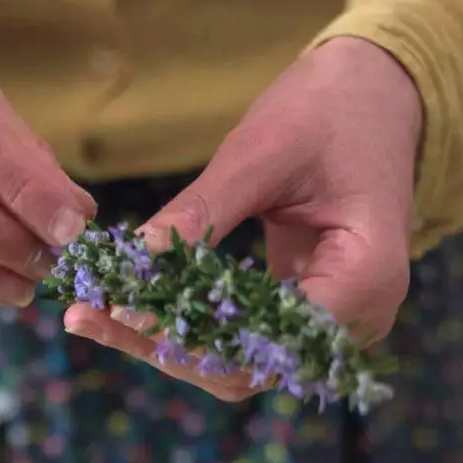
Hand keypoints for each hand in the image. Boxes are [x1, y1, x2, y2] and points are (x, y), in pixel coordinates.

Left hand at [65, 37, 421, 394]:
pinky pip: (242, 340)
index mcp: (366, 277)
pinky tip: (127, 306)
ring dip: (166, 344)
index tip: (122, 312)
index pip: (268, 341)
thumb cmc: (332, 111)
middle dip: (163, 347)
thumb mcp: (262, 151)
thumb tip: (135, 256)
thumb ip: (203, 210)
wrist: (378, 96)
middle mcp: (360, 318)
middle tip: (85, 316)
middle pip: (248, 366)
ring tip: (92, 315)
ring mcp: (335, 324)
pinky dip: (186, 327)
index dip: (191, 336)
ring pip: (239, 364)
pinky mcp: (307, 314)